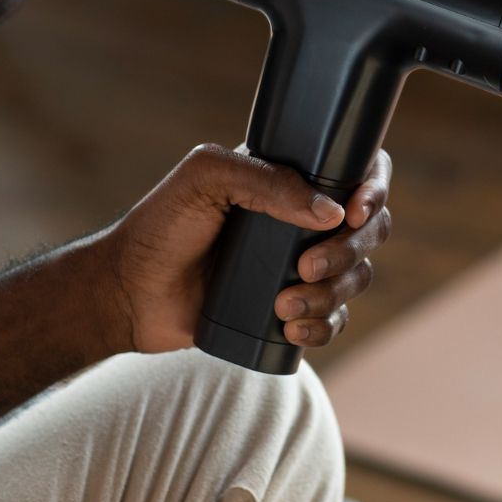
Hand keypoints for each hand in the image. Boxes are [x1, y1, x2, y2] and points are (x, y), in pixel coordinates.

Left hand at [90, 144, 391, 353]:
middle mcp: (303, 221)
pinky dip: (324, 327)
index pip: (357, 173)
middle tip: (304, 267)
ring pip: (356, 278)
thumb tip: (330, 212)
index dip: (373, 190)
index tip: (354, 212)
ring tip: (283, 307)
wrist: (128, 294)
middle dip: (349, 252)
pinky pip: (335, 321)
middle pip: (369, 231)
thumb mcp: (204, 178)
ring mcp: (299, 267)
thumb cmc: (160, 226)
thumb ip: (265, 180)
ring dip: (332, 295)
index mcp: (290, 180)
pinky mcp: (290, 311)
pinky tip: (292, 328)